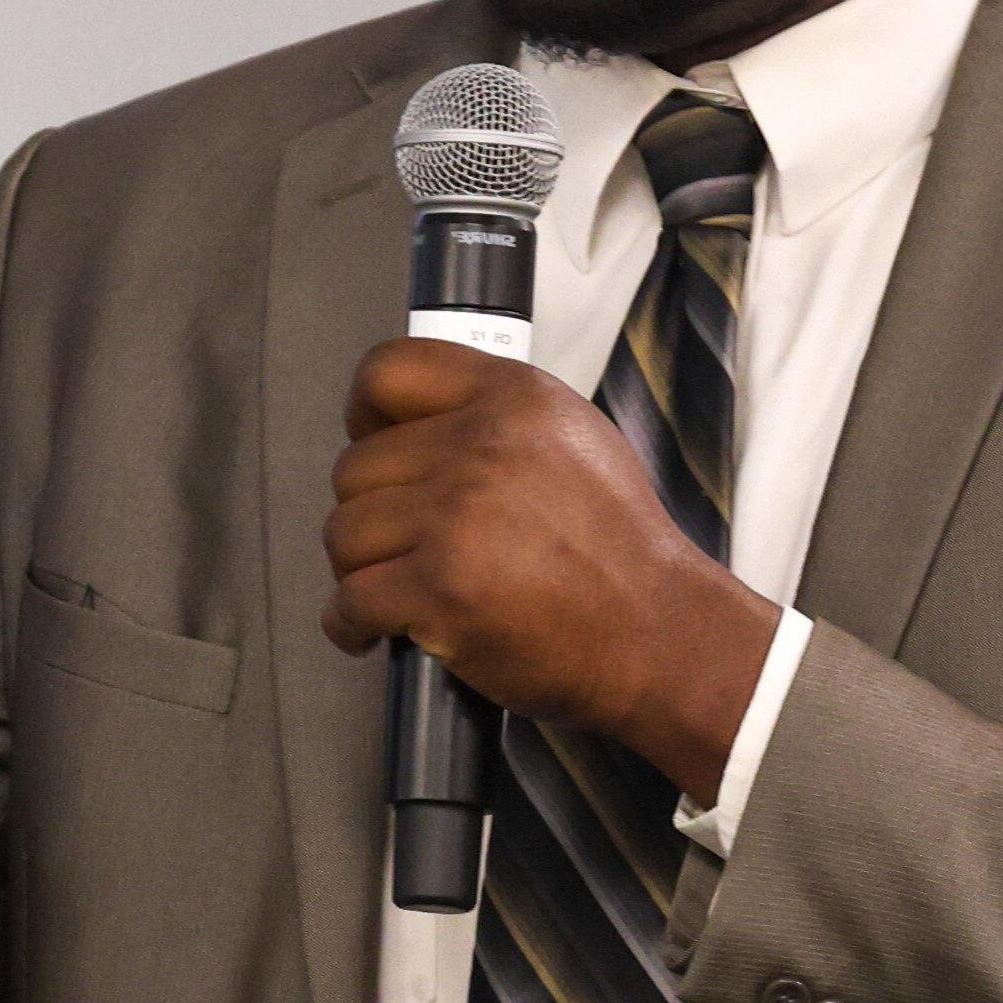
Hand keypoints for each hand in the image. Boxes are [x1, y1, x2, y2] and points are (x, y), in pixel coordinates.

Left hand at [321, 340, 778, 801]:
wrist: (658, 633)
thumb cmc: (623, 554)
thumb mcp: (577, 439)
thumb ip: (499, 419)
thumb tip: (423, 429)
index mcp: (512, 398)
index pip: (390, 369)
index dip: (366, 414)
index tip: (371, 443)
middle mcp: (479, 446)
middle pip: (356, 466)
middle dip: (370, 514)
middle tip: (400, 546)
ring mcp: (454, 517)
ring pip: (344, 533)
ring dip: (359, 571)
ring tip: (395, 591)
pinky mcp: (438, 587)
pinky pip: (349, 600)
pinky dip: (350, 624)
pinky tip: (372, 631)